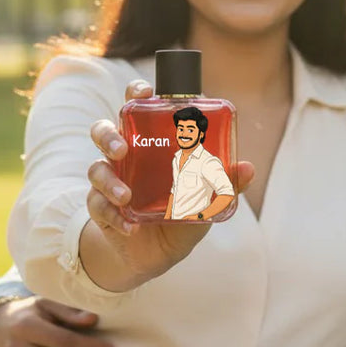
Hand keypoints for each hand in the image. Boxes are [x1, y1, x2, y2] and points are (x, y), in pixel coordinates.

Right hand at [86, 80, 253, 285]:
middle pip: (104, 129)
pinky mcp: (101, 207)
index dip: (137, 93)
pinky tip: (131, 227)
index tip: (145, 93)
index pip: (139, 107)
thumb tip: (249, 167)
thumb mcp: (208, 198)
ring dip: (109, 180)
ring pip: (96, 168)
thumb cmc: (184, 210)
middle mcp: (127, 155)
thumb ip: (226, 182)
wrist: (158, 253)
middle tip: (122, 148)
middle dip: (109, 135)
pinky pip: (98, 206)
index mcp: (150, 141)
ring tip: (125, 196)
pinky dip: (114, 216)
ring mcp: (112, 180)